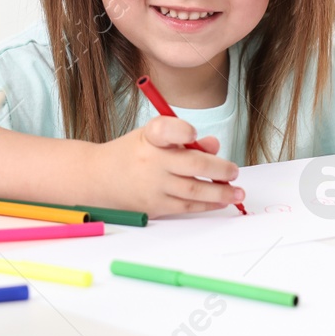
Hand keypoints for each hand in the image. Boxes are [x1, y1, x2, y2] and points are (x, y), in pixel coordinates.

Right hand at [91, 116, 242, 215]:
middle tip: (234, 172)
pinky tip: (219, 201)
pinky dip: (206, 204)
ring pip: (194, 190)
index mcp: (149, 137)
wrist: (98, 178)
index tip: (192, 134)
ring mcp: (152, 186)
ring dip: (220, 192)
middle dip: (220, 170)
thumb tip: (214, 146)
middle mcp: (150, 161)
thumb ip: (183, 138)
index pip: (165, 129)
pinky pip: (186, 206)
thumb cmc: (133, 153)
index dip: (181, 131)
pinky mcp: (154, 206)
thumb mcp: (153, 137)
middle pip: (192, 165)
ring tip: (236, 193)